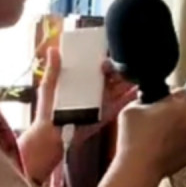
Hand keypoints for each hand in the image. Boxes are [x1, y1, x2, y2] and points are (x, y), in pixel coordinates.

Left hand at [19, 49, 138, 185]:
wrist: (52, 136)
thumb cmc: (47, 113)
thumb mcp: (48, 88)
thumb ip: (53, 70)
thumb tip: (52, 49)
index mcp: (79, 82)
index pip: (94, 68)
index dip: (103, 61)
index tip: (108, 54)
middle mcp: (91, 91)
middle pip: (109, 77)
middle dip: (118, 69)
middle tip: (126, 63)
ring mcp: (100, 102)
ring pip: (118, 88)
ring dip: (127, 80)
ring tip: (137, 72)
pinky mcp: (105, 114)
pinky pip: (120, 103)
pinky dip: (130, 96)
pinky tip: (138, 89)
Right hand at [116, 90, 185, 178]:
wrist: (139, 166)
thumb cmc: (133, 139)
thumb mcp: (130, 110)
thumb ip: (142, 99)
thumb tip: (147, 100)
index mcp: (176, 104)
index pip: (184, 90)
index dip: (175, 93)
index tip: (169, 97)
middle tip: (183, 104)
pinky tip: (184, 137)